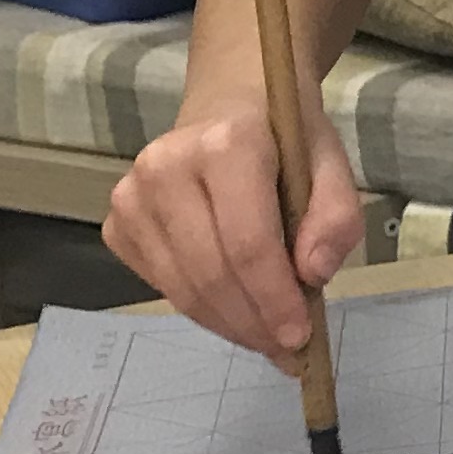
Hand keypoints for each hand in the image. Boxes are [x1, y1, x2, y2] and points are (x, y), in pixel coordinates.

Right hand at [105, 96, 365, 364]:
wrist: (231, 104)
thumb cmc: (286, 137)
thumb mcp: (331, 165)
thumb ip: (336, 216)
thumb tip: (313, 275)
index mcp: (226, 145)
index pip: (247, 243)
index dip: (274, 299)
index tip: (301, 338)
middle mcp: (165, 168)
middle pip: (211, 273)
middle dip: (253, 322)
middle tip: (288, 349)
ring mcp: (131, 198)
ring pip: (182, 289)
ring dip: (229, 324)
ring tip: (267, 337)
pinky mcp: (117, 225)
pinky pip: (162, 285)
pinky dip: (202, 308)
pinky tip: (235, 308)